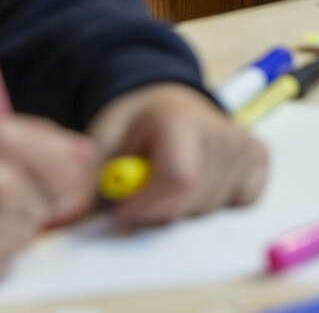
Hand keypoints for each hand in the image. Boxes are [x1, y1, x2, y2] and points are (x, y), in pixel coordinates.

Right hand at [0, 113, 96, 291]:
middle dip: (35, 198)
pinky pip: (9, 259)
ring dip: (11, 226)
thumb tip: (88, 158)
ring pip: (34, 230)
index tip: (34, 175)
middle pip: (60, 198)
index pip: (75, 163)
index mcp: (0, 139)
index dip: (59, 172)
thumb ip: (34, 139)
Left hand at [87, 82, 267, 228]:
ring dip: (184, 208)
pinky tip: (199, 182)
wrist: (169, 101)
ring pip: (212, 210)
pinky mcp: (259, 159)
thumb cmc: (134, 124)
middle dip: (160, 210)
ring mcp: (246, 144)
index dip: (148, 205)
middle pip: (192, 201)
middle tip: (143, 190)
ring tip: (169, 180)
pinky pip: (239, 204)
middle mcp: (222, 128)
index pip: (179, 179)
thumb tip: (59, 216)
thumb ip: (83, 178)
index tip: (123, 209)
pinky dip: (214, 204)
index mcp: (181, 118)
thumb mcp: (103, 140)